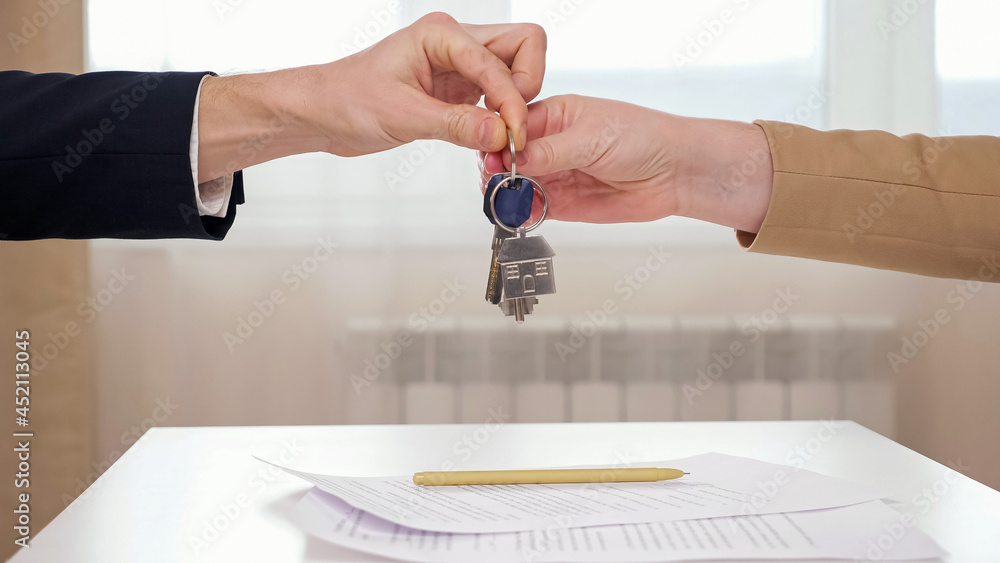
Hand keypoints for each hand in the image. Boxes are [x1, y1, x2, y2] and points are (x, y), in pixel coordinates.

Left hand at [199, 13, 545, 179]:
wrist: (323, 113)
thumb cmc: (347, 99)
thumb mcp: (402, 115)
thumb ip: (455, 124)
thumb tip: (500, 133)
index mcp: (441, 34)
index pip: (499, 60)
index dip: (510, 100)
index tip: (512, 135)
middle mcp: (455, 44)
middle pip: (522, 47)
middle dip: (525, 87)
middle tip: (513, 126)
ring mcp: (459, 66)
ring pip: (514, 72)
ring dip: (515, 105)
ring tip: (501, 139)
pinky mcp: (457, 91)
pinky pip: (497, 98)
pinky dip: (500, 119)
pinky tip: (487, 140)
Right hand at [481, 95, 772, 232]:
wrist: (675, 172)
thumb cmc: (643, 138)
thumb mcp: (591, 137)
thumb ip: (550, 151)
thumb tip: (514, 157)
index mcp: (555, 115)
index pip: (513, 126)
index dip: (499, 141)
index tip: (493, 156)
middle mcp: (551, 144)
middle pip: (509, 158)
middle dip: (498, 170)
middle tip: (495, 182)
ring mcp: (556, 174)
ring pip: (518, 185)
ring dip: (508, 194)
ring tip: (506, 202)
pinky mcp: (564, 203)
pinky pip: (534, 208)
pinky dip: (523, 213)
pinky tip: (520, 214)